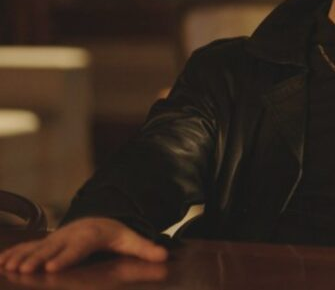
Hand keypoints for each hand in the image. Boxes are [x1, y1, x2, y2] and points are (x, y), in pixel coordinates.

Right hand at [0, 217, 167, 272]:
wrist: (99, 218)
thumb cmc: (114, 233)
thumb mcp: (130, 239)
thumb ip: (145, 248)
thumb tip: (165, 256)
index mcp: (89, 236)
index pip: (76, 249)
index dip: (64, 258)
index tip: (51, 267)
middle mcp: (70, 236)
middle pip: (52, 249)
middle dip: (38, 259)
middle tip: (26, 270)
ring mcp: (56, 238)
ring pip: (37, 247)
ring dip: (22, 256)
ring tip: (9, 267)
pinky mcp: (46, 242)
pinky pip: (29, 246)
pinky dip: (15, 253)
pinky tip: (2, 262)